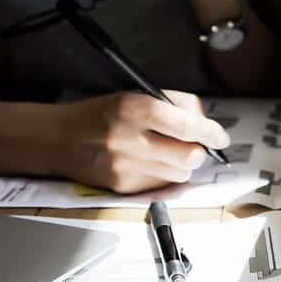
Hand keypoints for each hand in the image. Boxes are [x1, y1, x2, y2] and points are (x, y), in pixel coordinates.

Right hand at [55, 91, 229, 193]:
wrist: (60, 139)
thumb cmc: (101, 114)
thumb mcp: (134, 95)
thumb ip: (173, 104)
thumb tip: (204, 121)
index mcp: (132, 108)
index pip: (183, 123)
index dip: (209, 132)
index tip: (220, 137)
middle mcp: (128, 138)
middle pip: (188, 155)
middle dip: (200, 150)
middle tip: (196, 144)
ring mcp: (125, 166)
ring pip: (179, 173)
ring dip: (183, 163)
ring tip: (168, 151)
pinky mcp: (123, 186)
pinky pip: (161, 184)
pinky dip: (164, 173)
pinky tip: (150, 162)